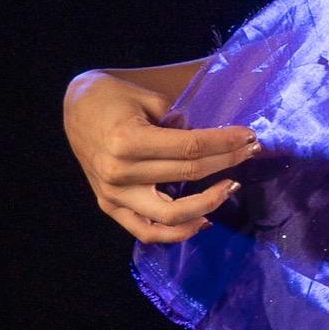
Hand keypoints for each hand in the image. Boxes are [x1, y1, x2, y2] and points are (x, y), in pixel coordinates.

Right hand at [64, 67, 258, 244]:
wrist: (77, 109)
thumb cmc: (116, 97)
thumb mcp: (150, 98)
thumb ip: (180, 120)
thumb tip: (216, 138)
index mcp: (127, 141)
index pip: (190, 147)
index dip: (225, 143)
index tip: (250, 136)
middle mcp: (119, 173)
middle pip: (187, 175)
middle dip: (227, 162)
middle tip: (251, 151)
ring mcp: (113, 195)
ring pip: (170, 216)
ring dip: (208, 203)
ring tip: (231, 186)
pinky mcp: (110, 207)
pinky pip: (147, 231)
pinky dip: (178, 232)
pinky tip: (204, 219)